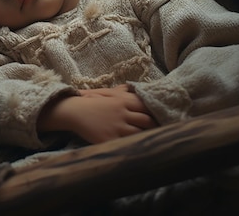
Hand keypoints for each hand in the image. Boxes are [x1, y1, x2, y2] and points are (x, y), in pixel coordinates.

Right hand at [37, 84, 158, 143]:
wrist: (73, 112)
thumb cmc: (91, 103)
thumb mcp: (107, 93)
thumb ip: (121, 91)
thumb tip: (131, 88)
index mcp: (124, 101)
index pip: (148, 107)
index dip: (157, 114)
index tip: (164, 118)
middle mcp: (123, 113)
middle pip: (148, 121)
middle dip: (156, 128)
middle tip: (164, 133)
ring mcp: (117, 126)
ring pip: (140, 134)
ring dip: (147, 139)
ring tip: (155, 144)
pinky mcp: (110, 138)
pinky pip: (126, 145)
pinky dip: (134, 147)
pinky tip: (140, 151)